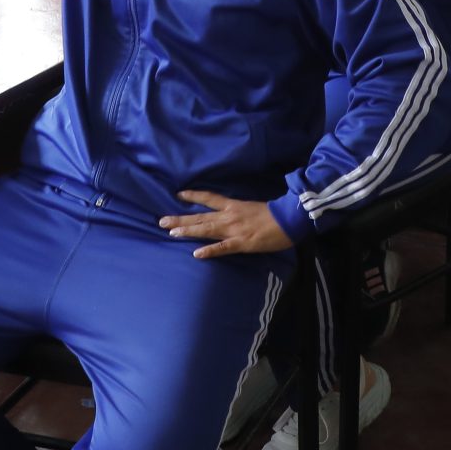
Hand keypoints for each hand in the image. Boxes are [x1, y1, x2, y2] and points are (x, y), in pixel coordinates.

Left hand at [160, 191, 293, 258]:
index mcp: (233, 206)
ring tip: (171, 232)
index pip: (209, 198)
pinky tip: (197, 254)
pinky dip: (210, 251)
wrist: (289, 218)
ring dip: (188, 231)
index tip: (178, 195)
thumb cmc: (274, 213)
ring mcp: (234, 229)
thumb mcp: (252, 207)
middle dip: (181, 219)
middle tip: (161, 221)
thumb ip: (238, 211)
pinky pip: (223, 248)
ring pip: (206, 230)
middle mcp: (229, 216)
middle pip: (200, 216)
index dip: (193, 196)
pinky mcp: (242, 243)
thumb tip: (227, 213)